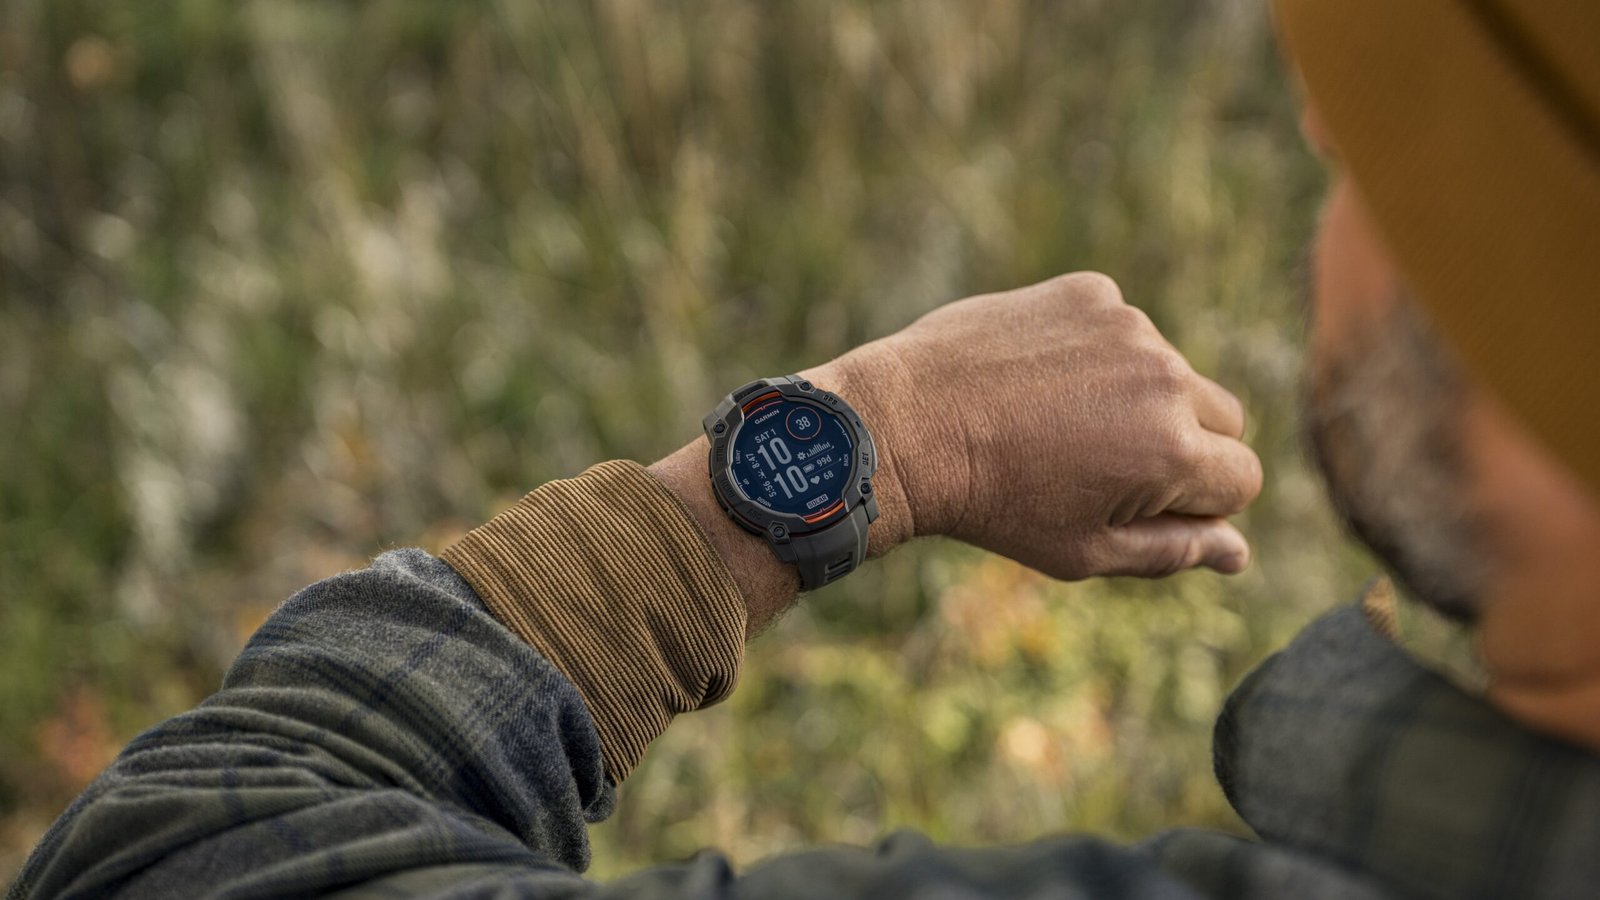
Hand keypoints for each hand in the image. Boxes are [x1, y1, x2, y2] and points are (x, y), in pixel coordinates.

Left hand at [805, 272, 1261, 578]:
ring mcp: (1128, 327)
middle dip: (1185, 446)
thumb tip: (1240, 555)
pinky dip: (1096, 353)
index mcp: (1176, 453)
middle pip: (1223, 418)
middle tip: (1104, 466)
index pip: (1241, 479)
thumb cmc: (994, 503)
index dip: (1199, 502)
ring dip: (1139, 395)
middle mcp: (1167, 379)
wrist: (907, 427)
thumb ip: (1173, 551)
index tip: (1141, 504)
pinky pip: (1122, 329)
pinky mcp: (1090, 293)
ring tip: (1057, 422)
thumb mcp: (1084, 549)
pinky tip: (1037, 379)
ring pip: (1172, 370)